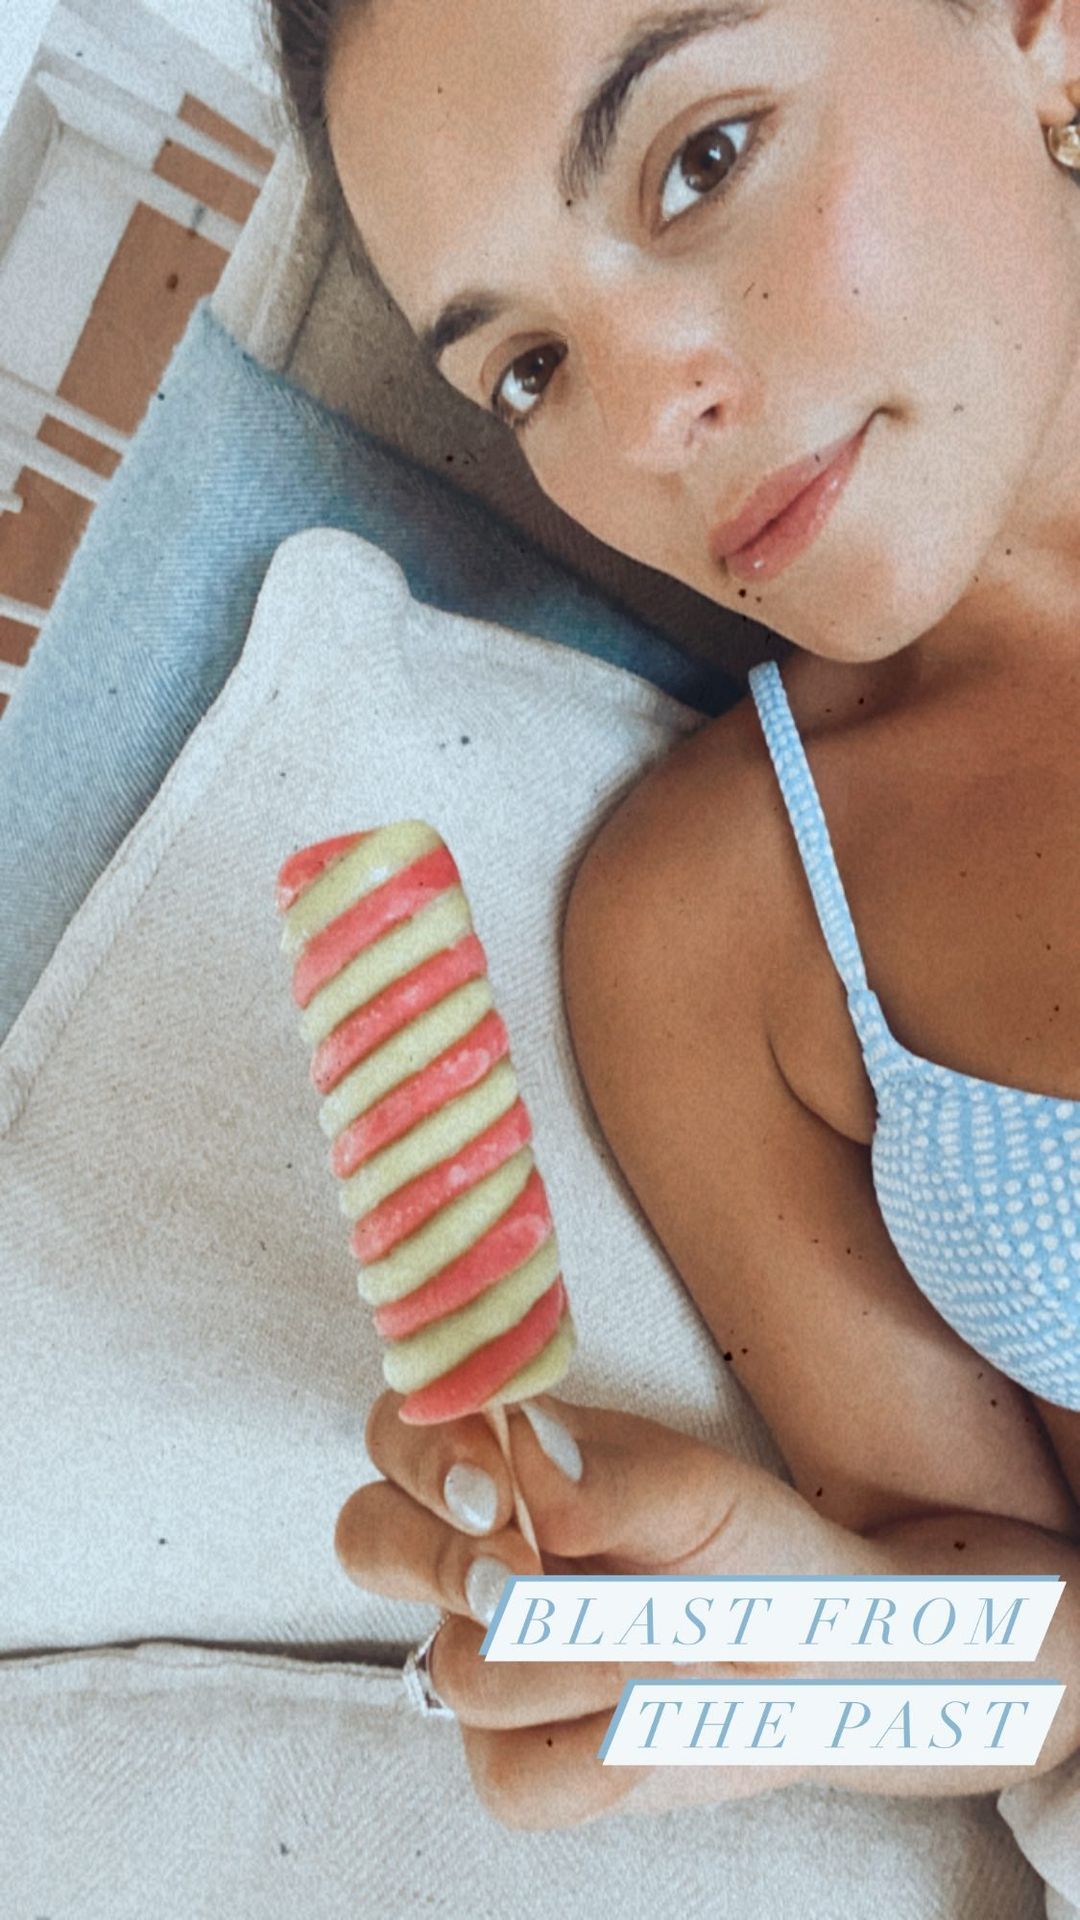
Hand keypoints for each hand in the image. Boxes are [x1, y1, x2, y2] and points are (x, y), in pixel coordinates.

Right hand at [334, 1391, 881, 1828]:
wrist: (815, 1652)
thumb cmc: (742, 1544)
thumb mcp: (695, 1490)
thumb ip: (603, 1474)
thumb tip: (523, 1442)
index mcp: (502, 1464)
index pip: (400, 1434)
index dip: (423, 1460)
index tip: (491, 1491)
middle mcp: (470, 1555)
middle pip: (367, 1539)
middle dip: (439, 1563)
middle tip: (522, 1582)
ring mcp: (483, 1658)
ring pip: (456, 1671)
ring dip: (574, 1663)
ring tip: (674, 1648)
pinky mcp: (518, 1759)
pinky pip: (506, 1776)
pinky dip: (588, 1758)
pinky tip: (645, 1726)